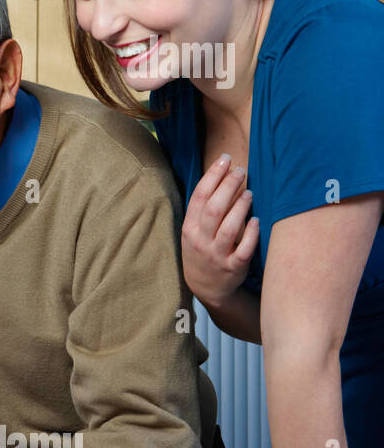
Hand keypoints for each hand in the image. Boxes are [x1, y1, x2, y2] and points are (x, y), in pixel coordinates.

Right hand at [182, 154, 259, 306]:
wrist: (206, 287)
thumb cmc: (202, 251)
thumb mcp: (193, 232)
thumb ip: (204, 210)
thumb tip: (223, 178)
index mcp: (189, 229)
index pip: (199, 197)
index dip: (212, 176)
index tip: (225, 160)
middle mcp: (201, 241)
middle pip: (214, 208)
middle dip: (228, 186)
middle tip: (241, 171)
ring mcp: (217, 255)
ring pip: (229, 227)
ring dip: (240, 207)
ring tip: (249, 192)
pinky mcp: (234, 267)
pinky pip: (244, 249)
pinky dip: (251, 233)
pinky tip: (256, 220)